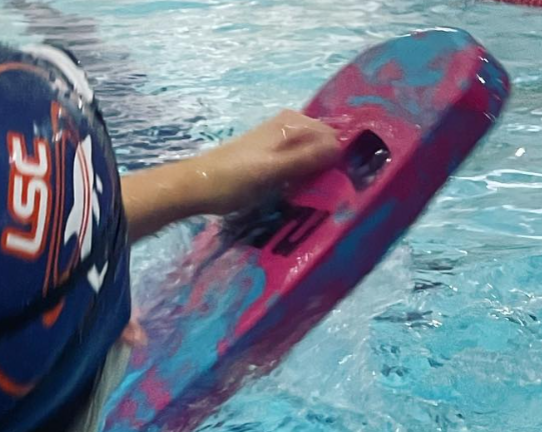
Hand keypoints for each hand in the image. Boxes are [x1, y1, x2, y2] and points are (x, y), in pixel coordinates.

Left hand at [122, 110, 341, 241]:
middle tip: (334, 195)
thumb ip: (305, 159)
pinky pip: (300, 162)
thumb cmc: (232, 181)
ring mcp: (280, 139)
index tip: (346, 186)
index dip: (342, 160)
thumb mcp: (272, 171)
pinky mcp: (272, 155)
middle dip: (332, 166)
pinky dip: (305, 175)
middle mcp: (290, 125)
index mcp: (293, 124)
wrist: (194, 186)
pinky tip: (303, 192)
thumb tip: (342, 149)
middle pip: (326, 144)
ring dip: (319, 173)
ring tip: (320, 196)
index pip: (335, 138)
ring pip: (314, 154)